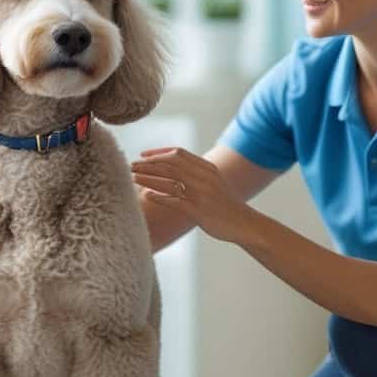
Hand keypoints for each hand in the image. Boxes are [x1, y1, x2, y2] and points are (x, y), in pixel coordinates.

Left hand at [131, 147, 256, 244]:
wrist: (245, 223)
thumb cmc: (226, 204)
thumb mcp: (213, 182)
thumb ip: (197, 173)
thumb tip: (174, 167)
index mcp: (207, 167)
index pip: (178, 153)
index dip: (158, 153)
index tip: (142, 155)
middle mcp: (203, 177)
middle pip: (170, 164)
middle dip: (148, 164)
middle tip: (131, 166)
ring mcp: (201, 193)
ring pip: (169, 180)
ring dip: (148, 178)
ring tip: (132, 178)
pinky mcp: (199, 210)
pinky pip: (174, 201)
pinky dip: (159, 197)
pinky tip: (146, 196)